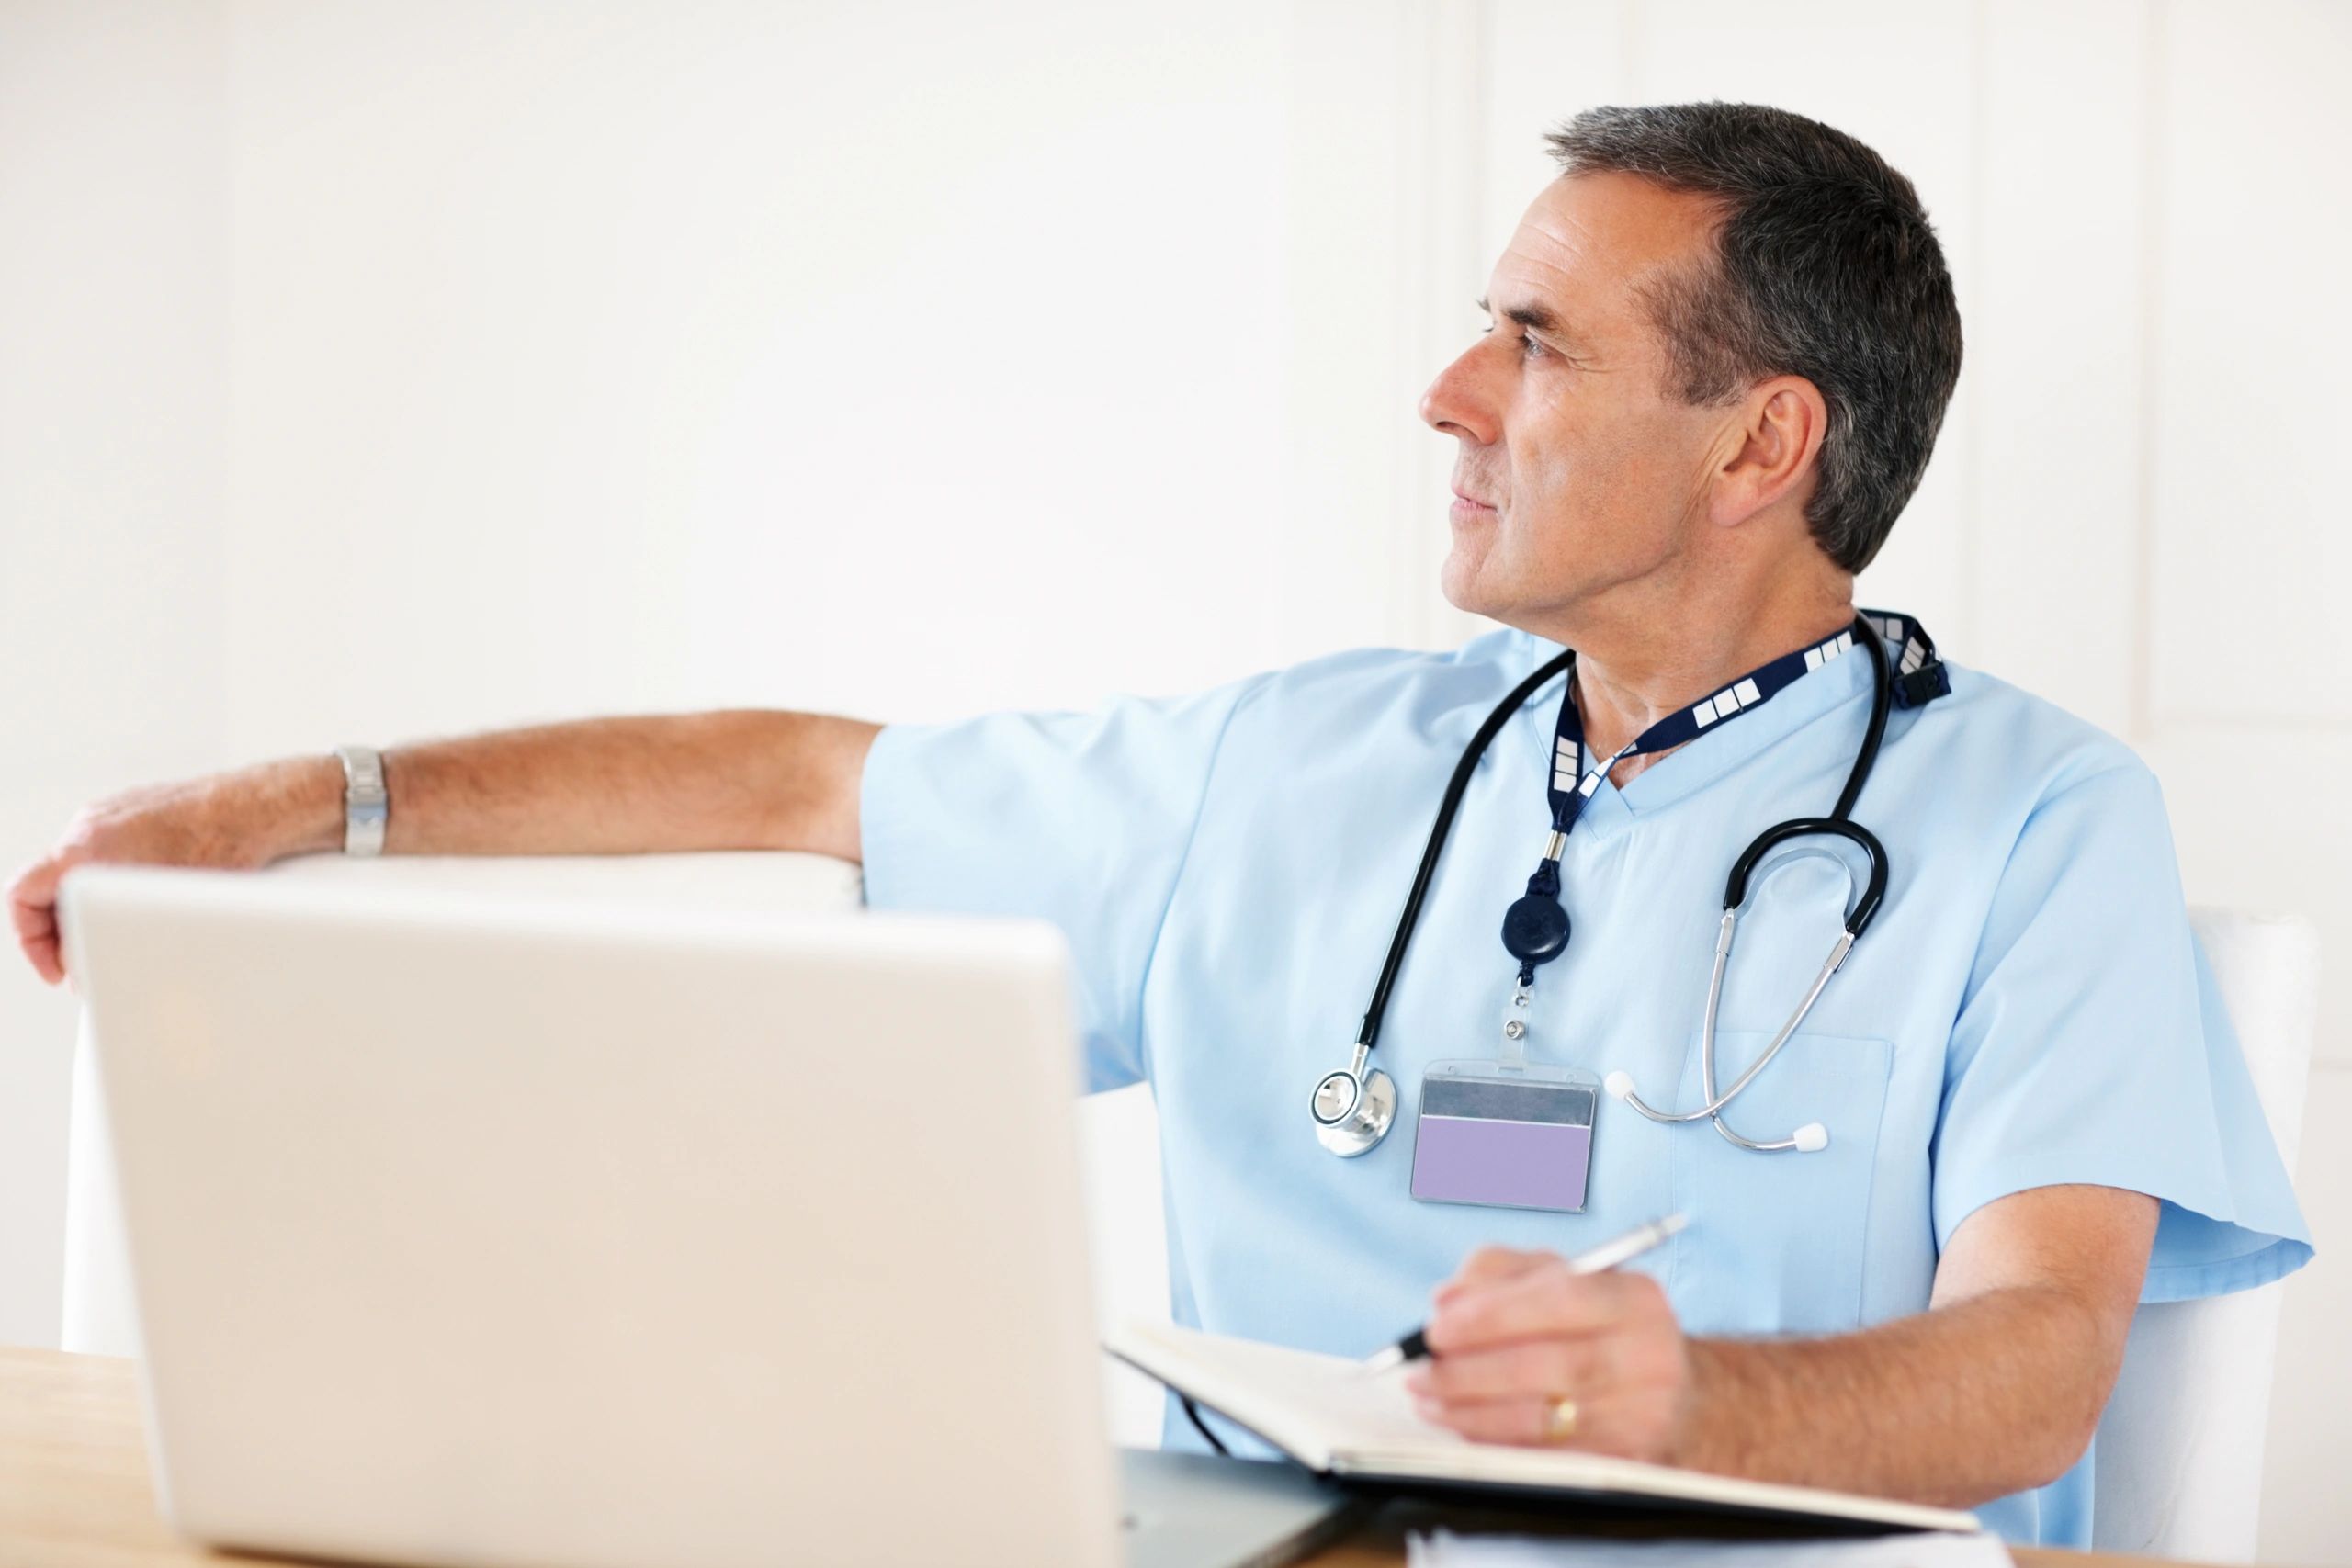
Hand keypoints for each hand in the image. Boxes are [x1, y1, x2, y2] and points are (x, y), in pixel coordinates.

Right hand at [6, 760, 336, 984]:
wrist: (257, 806)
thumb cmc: (220, 850)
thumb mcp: (160, 908)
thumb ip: (113, 937)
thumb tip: (87, 976)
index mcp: (86, 847)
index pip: (23, 894)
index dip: (31, 941)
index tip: (59, 970)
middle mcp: (91, 825)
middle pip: (51, 889)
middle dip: (67, 933)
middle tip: (96, 963)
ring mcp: (111, 814)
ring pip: (79, 874)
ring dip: (91, 910)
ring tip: (126, 935)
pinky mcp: (135, 812)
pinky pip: (107, 855)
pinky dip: (112, 886)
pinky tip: (148, 905)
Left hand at [1405, 1244, 1693, 1462]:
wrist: (1681, 1399)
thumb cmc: (1602, 1329)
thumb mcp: (1563, 1280)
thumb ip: (1501, 1272)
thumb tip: (1446, 1299)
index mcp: (1634, 1299)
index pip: (1560, 1300)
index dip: (1491, 1315)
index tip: (1436, 1327)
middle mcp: (1648, 1357)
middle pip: (1546, 1366)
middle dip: (1468, 1371)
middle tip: (1419, 1372)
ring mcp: (1641, 1416)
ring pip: (1540, 1418)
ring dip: (1470, 1411)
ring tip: (1429, 1399)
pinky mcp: (1624, 1463)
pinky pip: (1544, 1455)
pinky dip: (1493, 1440)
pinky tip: (1462, 1424)